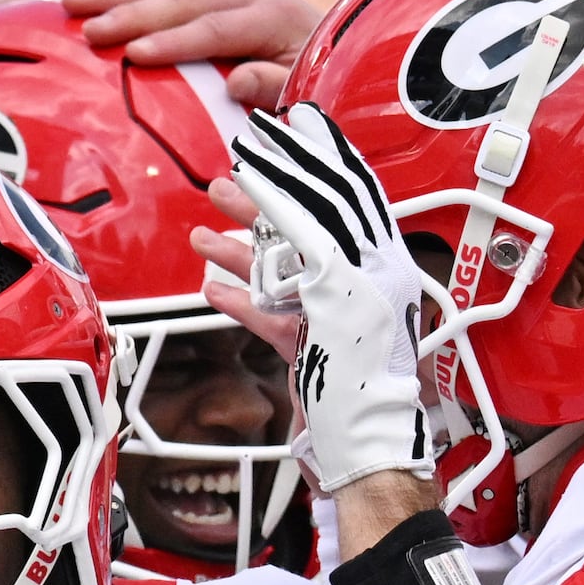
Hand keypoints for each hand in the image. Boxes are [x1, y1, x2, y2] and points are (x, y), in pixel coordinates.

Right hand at [62, 0, 317, 108]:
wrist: (337, 57)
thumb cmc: (317, 90)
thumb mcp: (305, 96)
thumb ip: (275, 88)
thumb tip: (238, 79)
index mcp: (273, 17)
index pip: (215, 29)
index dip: (174, 41)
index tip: (134, 55)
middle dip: (132, 13)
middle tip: (89, 29)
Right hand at [220, 104, 428, 491]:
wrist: (363, 454)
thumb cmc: (364, 383)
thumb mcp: (339, 295)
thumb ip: (315, 244)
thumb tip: (288, 201)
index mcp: (379, 262)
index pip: (343, 195)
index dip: (311, 160)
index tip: (281, 130)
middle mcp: (359, 281)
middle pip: (306, 227)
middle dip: (264, 201)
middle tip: (229, 175)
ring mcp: (333, 314)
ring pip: (281, 269)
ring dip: (241, 249)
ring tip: (204, 230)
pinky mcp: (310, 348)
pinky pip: (270, 314)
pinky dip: (241, 298)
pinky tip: (213, 285)